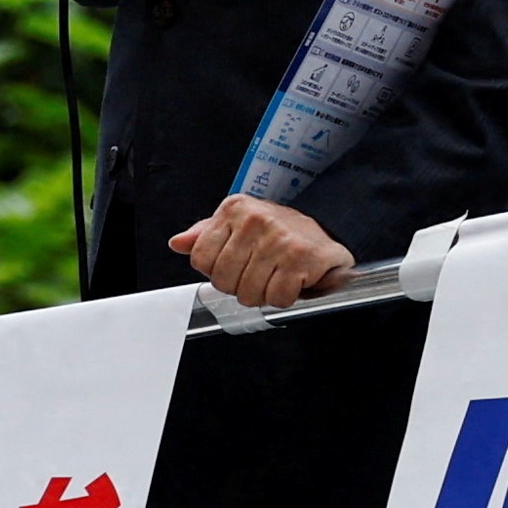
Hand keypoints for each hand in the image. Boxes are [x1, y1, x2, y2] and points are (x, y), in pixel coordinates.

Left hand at [172, 197, 351, 306]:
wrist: (329, 227)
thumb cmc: (281, 230)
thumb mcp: (238, 224)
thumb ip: (206, 235)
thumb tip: (178, 243)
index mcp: (234, 209)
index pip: (201, 260)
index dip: (218, 272)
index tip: (236, 266)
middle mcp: (254, 220)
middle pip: (224, 281)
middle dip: (241, 286)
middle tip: (260, 273)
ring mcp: (279, 238)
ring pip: (249, 293)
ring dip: (264, 294)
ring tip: (276, 276)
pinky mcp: (301, 257)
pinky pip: (276, 298)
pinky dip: (284, 298)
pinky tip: (292, 281)